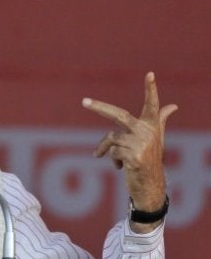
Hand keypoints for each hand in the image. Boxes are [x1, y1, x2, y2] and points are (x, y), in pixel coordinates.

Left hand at [82, 72, 176, 231]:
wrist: (150, 184)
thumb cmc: (150, 158)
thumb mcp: (156, 138)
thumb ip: (161, 119)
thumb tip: (173, 106)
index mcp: (152, 125)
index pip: (152, 104)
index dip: (151, 89)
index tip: (150, 74)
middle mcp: (147, 132)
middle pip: (118, 115)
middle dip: (99, 108)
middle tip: (83, 101)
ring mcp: (140, 144)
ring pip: (111, 139)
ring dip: (106, 149)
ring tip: (116, 159)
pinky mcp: (133, 156)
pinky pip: (111, 152)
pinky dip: (112, 159)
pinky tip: (122, 167)